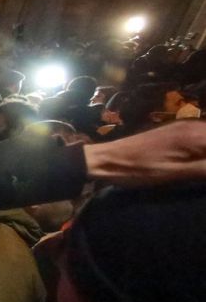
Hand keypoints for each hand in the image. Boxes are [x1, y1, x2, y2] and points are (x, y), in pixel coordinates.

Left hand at [84, 121, 205, 186]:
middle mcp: (193, 126)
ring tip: (199, 171)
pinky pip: (202, 138)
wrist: (105, 160)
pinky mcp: (176, 133)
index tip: (203, 173)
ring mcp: (184, 128)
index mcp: (196, 135)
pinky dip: (203, 150)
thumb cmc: (138, 170)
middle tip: (201, 174)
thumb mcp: (176, 174)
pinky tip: (200, 164)